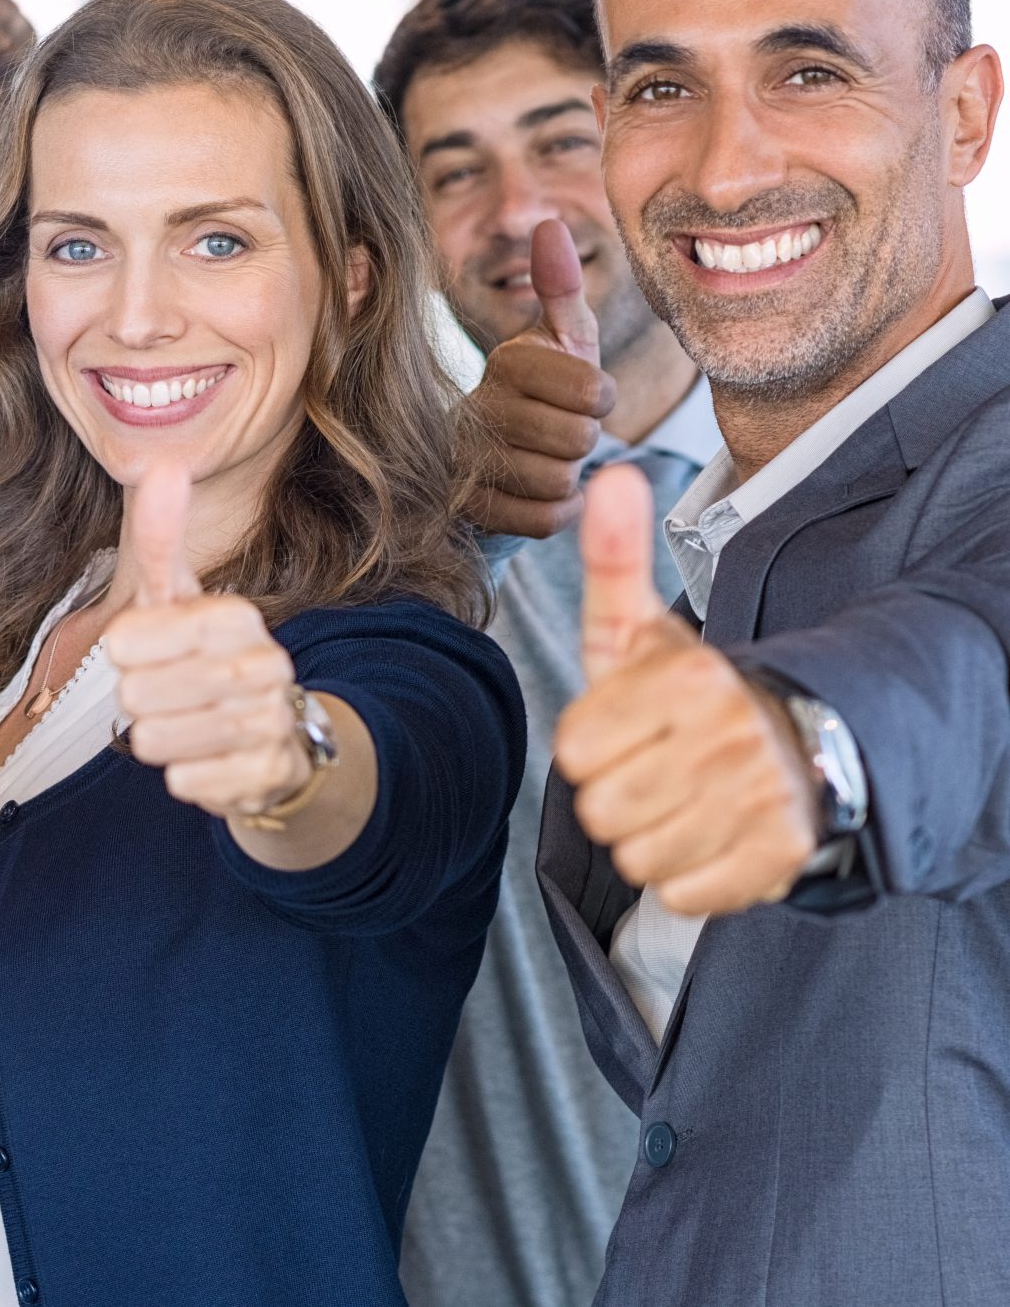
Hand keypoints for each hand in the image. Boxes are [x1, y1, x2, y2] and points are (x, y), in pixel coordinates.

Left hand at [107, 462, 313, 817]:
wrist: (272, 737)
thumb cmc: (203, 658)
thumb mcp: (176, 596)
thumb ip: (162, 536)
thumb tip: (163, 463)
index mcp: (236, 616)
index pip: (127, 640)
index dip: (125, 651)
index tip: (146, 649)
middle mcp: (264, 666)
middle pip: (136, 695)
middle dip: (138, 700)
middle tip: (170, 692)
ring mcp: (270, 723)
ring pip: (155, 741)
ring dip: (157, 738)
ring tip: (187, 723)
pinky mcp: (266, 775)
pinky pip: (183, 782)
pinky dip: (184, 775)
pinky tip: (209, 757)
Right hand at [462, 219, 618, 539]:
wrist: (487, 453)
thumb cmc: (541, 391)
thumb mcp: (559, 339)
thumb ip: (560, 287)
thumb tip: (548, 222)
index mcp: (506, 361)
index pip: (591, 391)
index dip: (601, 399)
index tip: (584, 396)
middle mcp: (475, 407)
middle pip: (577, 441)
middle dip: (583, 441)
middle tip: (563, 430)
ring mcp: (465, 460)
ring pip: (558, 481)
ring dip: (567, 477)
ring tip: (547, 459)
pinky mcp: (467, 506)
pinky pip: (542, 518)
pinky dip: (555, 510)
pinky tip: (539, 490)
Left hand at [553, 465, 819, 914]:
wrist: (796, 746)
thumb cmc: (690, 694)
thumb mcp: (644, 629)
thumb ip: (614, 561)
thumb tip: (609, 475)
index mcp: (688, 678)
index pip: (574, 749)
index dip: (591, 744)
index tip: (630, 728)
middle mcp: (731, 737)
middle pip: (598, 808)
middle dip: (616, 793)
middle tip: (658, 767)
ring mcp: (762, 801)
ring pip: (636, 856)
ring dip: (648, 836)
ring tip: (684, 799)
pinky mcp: (781, 858)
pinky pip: (681, 894)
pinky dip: (688, 876)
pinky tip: (712, 836)